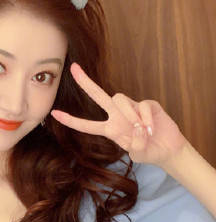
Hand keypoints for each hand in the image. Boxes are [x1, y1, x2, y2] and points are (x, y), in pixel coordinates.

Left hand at [50, 62, 187, 165]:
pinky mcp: (148, 104)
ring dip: (129, 115)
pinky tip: (152, 128)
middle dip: (85, 82)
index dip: (71, 120)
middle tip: (73, 68)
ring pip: (120, 99)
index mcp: (109, 129)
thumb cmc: (148, 151)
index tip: (54, 114)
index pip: (86, 125)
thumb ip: (134, 144)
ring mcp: (132, 108)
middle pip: (98, 95)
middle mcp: (117, 115)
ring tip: (141, 129)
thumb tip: (138, 131)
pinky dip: (146, 118)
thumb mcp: (137, 153)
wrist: (167, 149)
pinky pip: (142, 105)